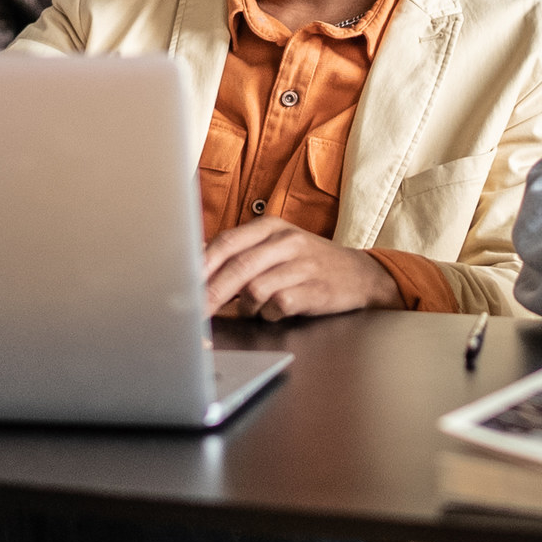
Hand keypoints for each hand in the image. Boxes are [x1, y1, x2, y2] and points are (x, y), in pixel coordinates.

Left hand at [203, 218, 402, 321]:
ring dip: (246, 306)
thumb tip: (194, 260)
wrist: (360, 274)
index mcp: (271, 227)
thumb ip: (239, 252)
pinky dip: (270, 314)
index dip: (200, 266)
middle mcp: (286, 241)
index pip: (226, 242)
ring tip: (254, 308)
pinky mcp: (316, 289)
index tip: (181, 286)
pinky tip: (276, 311)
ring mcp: (303, 264)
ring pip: (256, 288)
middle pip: (237, 268)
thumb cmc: (308, 262)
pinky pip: (279, 305)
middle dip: (210, 294)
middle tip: (195, 314)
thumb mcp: (275, 247)